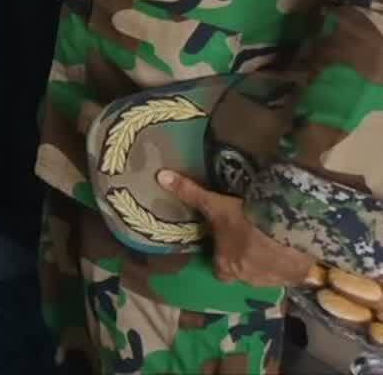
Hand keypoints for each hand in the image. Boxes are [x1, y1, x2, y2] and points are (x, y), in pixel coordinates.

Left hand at [156, 170, 316, 287]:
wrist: (292, 231)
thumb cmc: (247, 221)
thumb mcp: (216, 205)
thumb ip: (189, 193)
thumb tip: (160, 176)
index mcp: (227, 267)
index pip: (220, 272)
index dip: (221, 259)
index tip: (224, 245)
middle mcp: (248, 279)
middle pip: (243, 273)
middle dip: (245, 260)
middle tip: (249, 239)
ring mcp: (274, 280)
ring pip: (267, 274)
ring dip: (267, 261)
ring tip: (271, 241)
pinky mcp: (297, 277)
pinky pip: (291, 273)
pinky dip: (290, 263)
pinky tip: (291, 247)